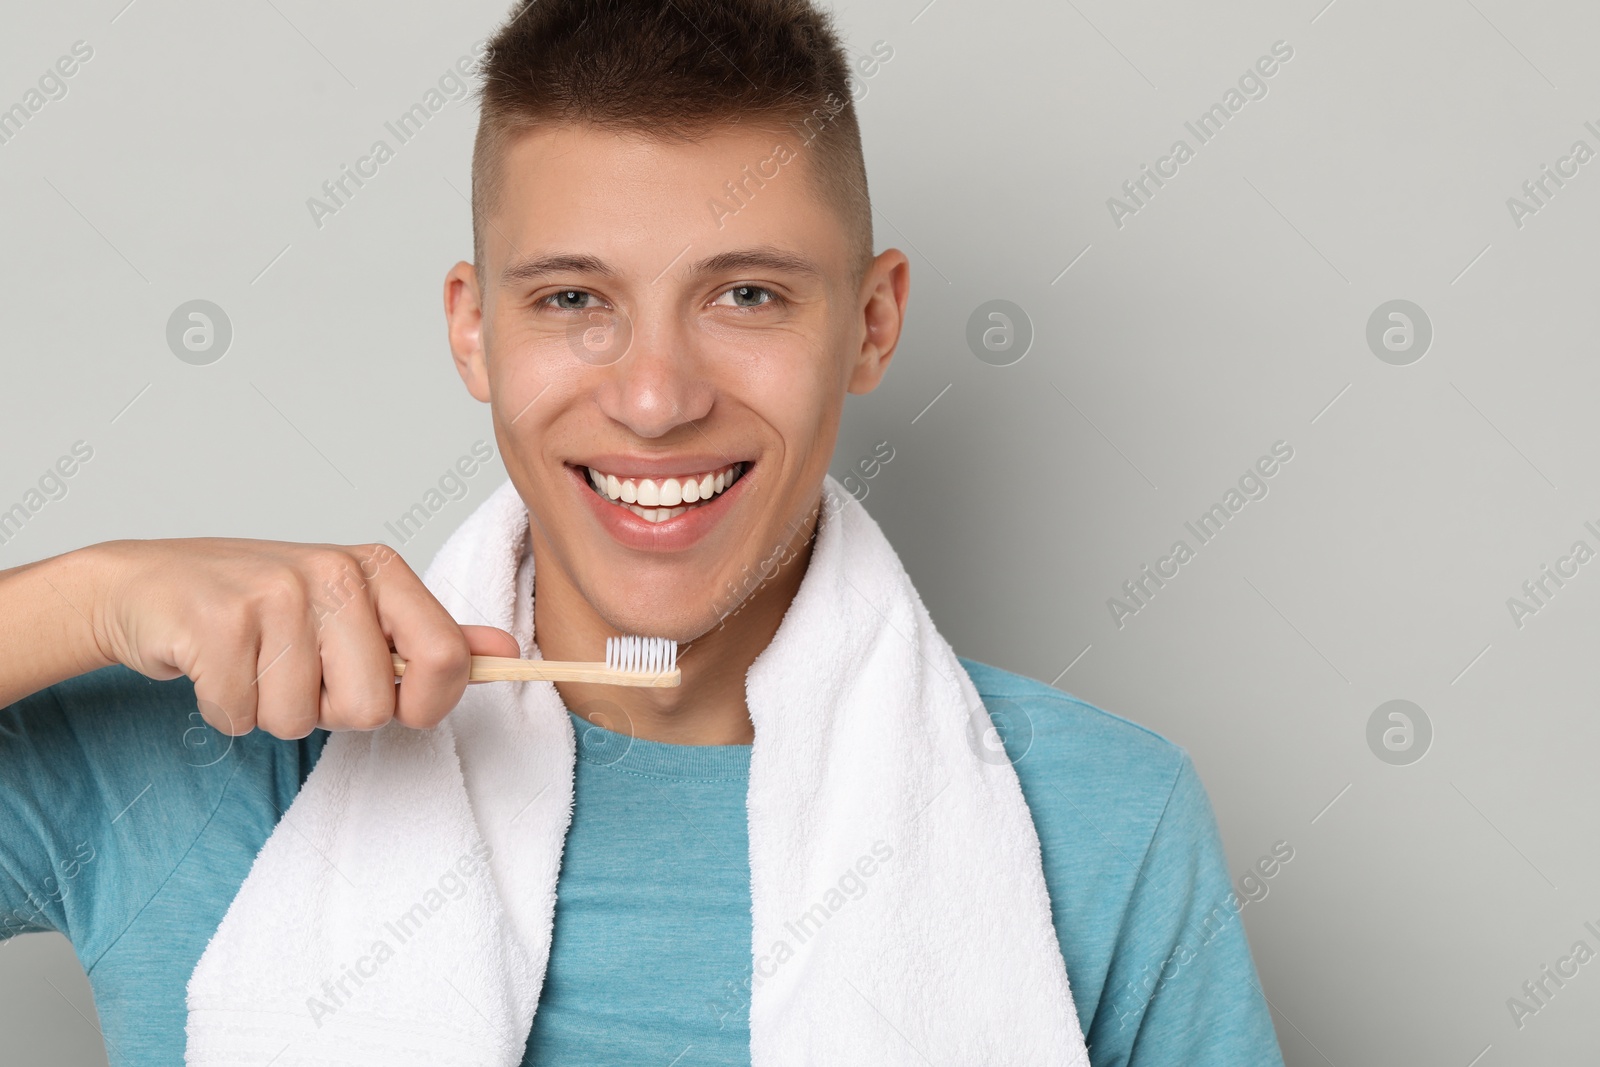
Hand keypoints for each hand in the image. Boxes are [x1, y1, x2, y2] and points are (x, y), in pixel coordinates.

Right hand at [86, 538, 519, 737]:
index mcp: (381, 570)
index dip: (426, 705)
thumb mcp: (357, 612)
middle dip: (330, 713)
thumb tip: (505, 652)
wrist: (151, 584)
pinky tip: (217, 666)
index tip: (400, 706)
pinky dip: (226, 710)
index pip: (446, 658)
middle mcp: (336, 572)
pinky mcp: (217, 621)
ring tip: (254, 664)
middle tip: (299, 673)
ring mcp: (275, 592)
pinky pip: (242, 716)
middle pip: (372, 707)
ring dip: (271, 712)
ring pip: (300, 720)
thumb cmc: (264, 607)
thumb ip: (431, 636)